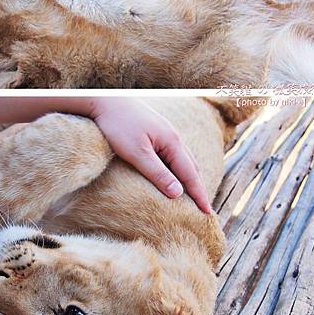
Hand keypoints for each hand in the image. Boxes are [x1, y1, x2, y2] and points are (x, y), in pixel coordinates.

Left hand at [90, 98, 210, 212]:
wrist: (105, 101)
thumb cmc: (118, 125)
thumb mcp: (137, 153)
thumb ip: (158, 173)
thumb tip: (178, 193)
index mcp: (172, 142)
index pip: (191, 174)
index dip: (199, 195)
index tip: (208, 213)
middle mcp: (173, 137)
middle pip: (192, 167)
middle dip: (199, 188)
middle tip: (204, 209)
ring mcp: (165, 133)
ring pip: (184, 159)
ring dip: (190, 178)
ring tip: (193, 195)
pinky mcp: (156, 132)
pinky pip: (174, 154)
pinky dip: (180, 168)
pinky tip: (174, 173)